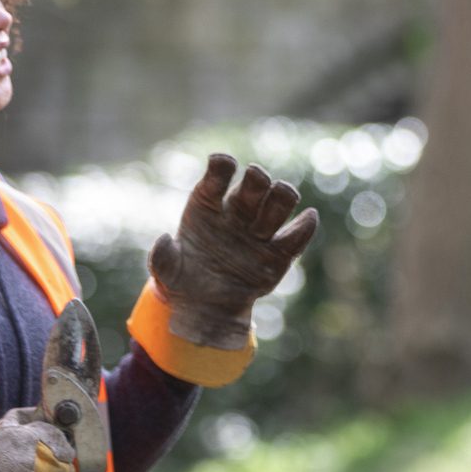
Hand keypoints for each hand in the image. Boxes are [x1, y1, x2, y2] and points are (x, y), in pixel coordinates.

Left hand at [148, 154, 319, 351]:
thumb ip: (162, 257)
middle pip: (255, 183)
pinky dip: (305, 225)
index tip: (223, 164)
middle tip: (256, 178)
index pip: (218, 175)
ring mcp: (260, 231)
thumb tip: (163, 240)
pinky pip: (297, 235)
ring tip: (282, 194)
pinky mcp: (279, 253)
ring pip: (280, 200)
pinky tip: (308, 218)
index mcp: (208, 206)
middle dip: (257, 177)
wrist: (207, 307)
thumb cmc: (183, 281)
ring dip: (282, 194)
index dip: (222, 166)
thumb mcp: (166, 273)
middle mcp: (238, 212)